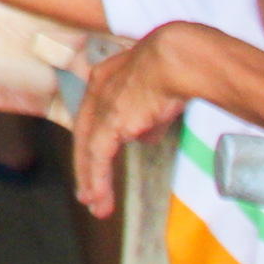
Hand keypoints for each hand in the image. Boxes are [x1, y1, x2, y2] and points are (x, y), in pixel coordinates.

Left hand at [71, 23, 208, 216]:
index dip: (92, 141)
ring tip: (95, 205)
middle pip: (84, 134)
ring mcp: (101, 105)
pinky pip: (97, 156)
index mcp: (106, 79)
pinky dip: (97, 179)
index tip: (94, 163)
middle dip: (86, 166)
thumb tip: (145, 137)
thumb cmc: (177, 68)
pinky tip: (97, 197)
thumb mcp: (157, 93)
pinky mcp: (110, 121)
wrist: (179, 58)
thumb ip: (148, 117)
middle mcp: (97, 90)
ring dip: (92, 180)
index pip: (92, 116)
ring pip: (88, 149)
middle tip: (87, 193)